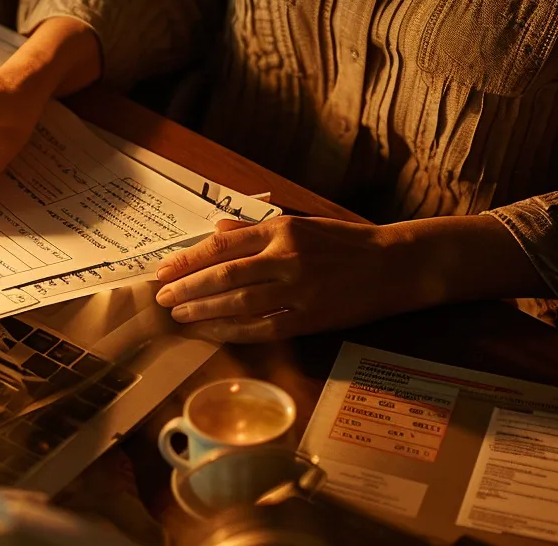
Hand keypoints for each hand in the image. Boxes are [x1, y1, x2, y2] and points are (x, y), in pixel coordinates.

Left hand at [151, 214, 550, 341]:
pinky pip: (264, 327)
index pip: (222, 245)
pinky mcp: (311, 317)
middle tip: (161, 297)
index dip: (187, 259)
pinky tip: (213, 333)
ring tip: (179, 315)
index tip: (162, 270)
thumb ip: (255, 230)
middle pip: (224, 274)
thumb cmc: (344, 243)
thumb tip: (216, 228)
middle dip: (187, 287)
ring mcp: (299, 289)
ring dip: (204, 310)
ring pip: (239, 301)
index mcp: (282, 231)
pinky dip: (235, 331)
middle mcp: (286, 257)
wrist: (396, 264)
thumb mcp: (300, 224)